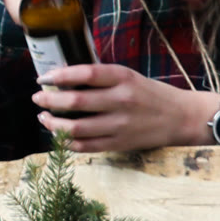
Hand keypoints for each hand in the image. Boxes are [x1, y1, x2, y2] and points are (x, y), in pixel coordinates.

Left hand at [34, 64, 219, 152]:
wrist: (182, 117)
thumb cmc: (150, 93)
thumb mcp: (128, 76)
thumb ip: (100, 77)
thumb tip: (62, 75)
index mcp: (123, 78)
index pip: (84, 74)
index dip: (59, 75)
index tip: (43, 77)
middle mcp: (121, 101)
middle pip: (76, 102)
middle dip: (49, 99)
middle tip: (37, 97)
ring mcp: (121, 125)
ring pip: (76, 128)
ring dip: (53, 123)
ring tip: (43, 117)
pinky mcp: (120, 144)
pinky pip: (86, 146)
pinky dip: (67, 142)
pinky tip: (58, 135)